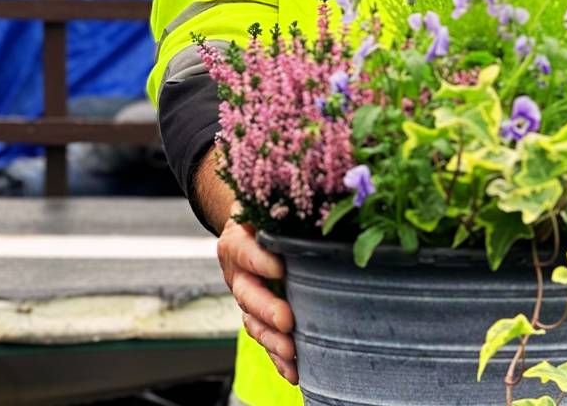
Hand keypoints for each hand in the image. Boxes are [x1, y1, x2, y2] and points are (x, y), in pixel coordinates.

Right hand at [217, 202, 298, 383]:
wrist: (249, 224)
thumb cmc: (266, 211)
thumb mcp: (272, 201)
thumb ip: (288, 203)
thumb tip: (329, 196)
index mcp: (237, 240)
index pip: (245, 250)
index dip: (260, 260)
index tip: (280, 267)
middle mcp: (237, 272)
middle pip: (247, 294)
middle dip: (267, 310)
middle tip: (287, 320)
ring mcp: (245, 297)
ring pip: (253, 322)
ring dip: (272, 340)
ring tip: (292, 352)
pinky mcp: (257, 315)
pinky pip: (264, 338)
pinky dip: (277, 357)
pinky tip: (293, 370)